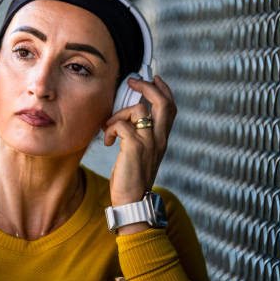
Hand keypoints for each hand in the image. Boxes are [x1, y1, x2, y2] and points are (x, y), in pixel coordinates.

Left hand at [102, 75, 176, 210]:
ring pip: (138, 109)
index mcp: (162, 139)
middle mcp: (159, 139)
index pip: (171, 107)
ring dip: (118, 113)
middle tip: (132, 82)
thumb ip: (139, 136)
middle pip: (163, 102)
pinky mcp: (135, 148)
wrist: (132, 202)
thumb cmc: (132, 178)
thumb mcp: (141, 154)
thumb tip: (127, 117)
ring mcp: (149, 143)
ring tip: (109, 127)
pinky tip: (108, 141)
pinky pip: (121, 124)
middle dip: (147, 86)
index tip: (153, 78)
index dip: (164, 89)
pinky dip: (111, 129)